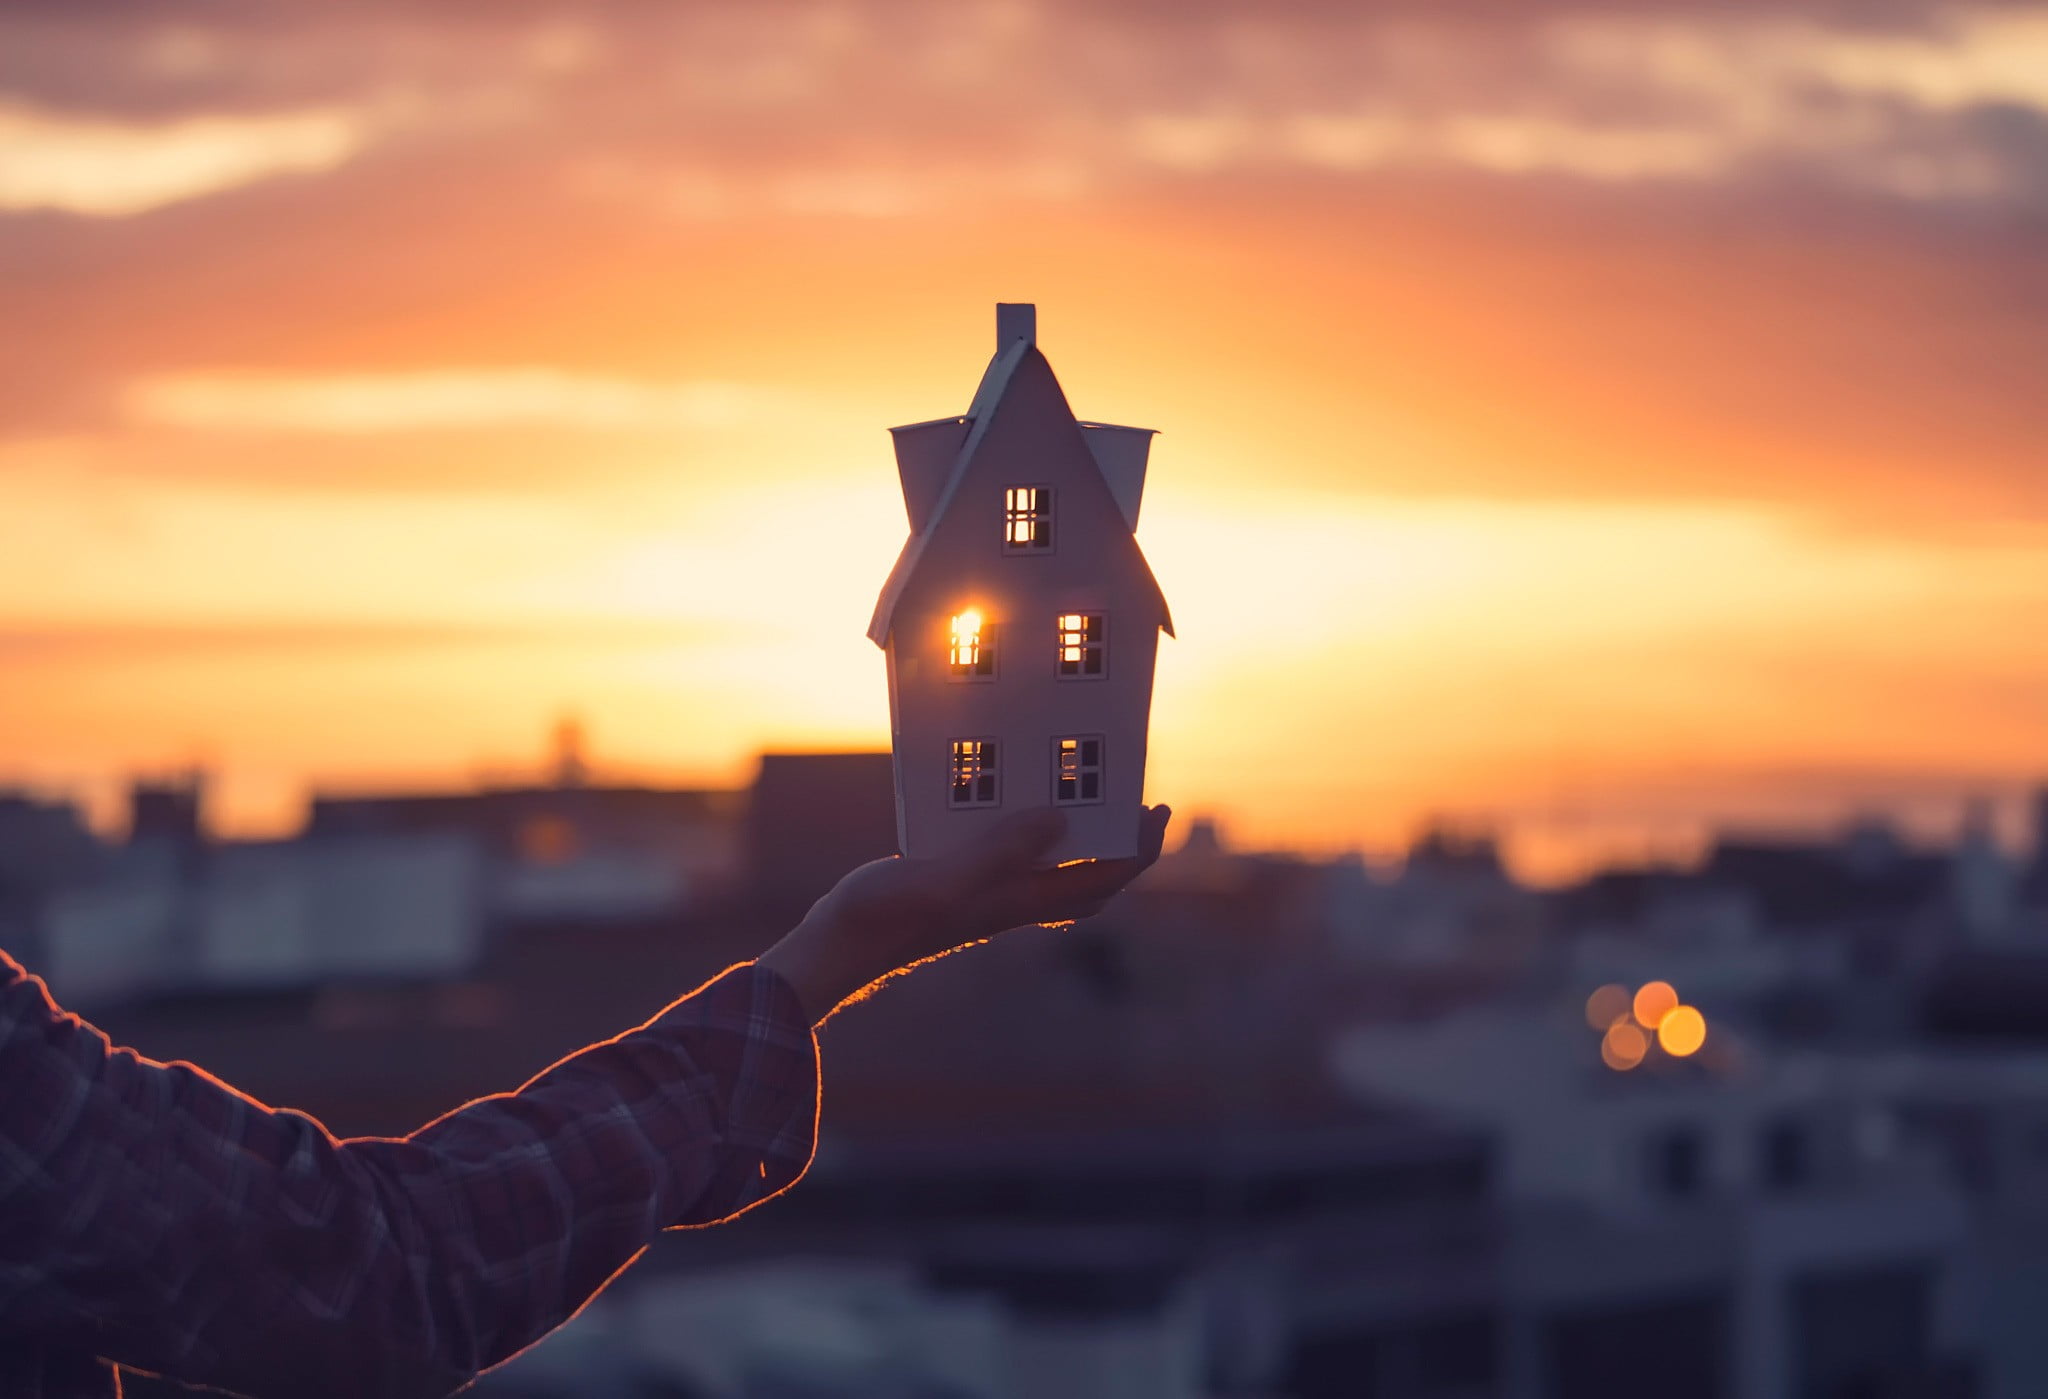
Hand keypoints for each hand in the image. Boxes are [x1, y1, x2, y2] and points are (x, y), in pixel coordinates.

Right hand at [756, 805, 1170, 1023]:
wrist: (834, 948)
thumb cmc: (881, 918)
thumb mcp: (941, 879)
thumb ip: (997, 852)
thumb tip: (1058, 822)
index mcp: (1019, 900)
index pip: (1103, 879)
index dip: (1139, 849)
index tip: (1158, 810)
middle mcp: (1011, 900)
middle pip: (1090, 877)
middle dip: (1120, 842)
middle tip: (1133, 798)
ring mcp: (985, 893)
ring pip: (1052, 867)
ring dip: (1076, 833)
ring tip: (1078, 787)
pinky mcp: (956, 882)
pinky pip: (1009, 853)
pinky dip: (1024, 828)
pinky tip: (1004, 798)